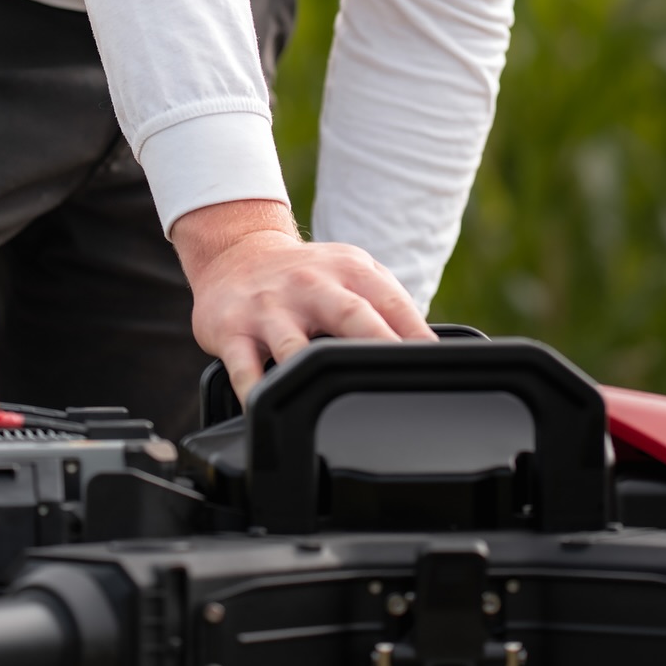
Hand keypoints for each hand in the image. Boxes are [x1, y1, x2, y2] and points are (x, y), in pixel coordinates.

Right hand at [171, 199, 434, 406]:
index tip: (432, 366)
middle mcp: (311, 286)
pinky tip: (264, 410)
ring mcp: (271, 308)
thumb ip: (386, 303)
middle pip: (351, 316)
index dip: (416, 335)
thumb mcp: (348, 272)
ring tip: (326, 399)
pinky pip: (244, 369)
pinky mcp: (233, 330)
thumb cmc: (305, 278)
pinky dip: (255, 392)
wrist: (235, 255)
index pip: (391, 302)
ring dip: (310, 371)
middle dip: (377, 344)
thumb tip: (428, 351)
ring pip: (294, 346)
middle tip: (395, 377)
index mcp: (348, 270)